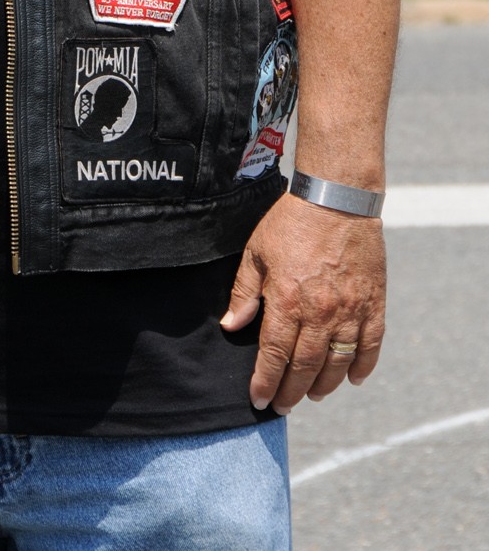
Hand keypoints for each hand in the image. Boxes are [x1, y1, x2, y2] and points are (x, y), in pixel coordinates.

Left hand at [220, 193, 385, 413]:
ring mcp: (349, 311)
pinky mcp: (373, 304)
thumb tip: (232, 326)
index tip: (259, 400)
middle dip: (291, 391)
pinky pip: (370, 345)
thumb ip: (244, 292)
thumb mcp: (256, 252)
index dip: (266, 381)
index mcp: (286, 301)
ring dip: (324, 385)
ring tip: (313, 395)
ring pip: (337, 363)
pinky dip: (362, 367)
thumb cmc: (291, 223)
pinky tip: (353, 379)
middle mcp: (319, 313)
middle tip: (283, 406)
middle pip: (305, 366)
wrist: (337, 198)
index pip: (273, 355)